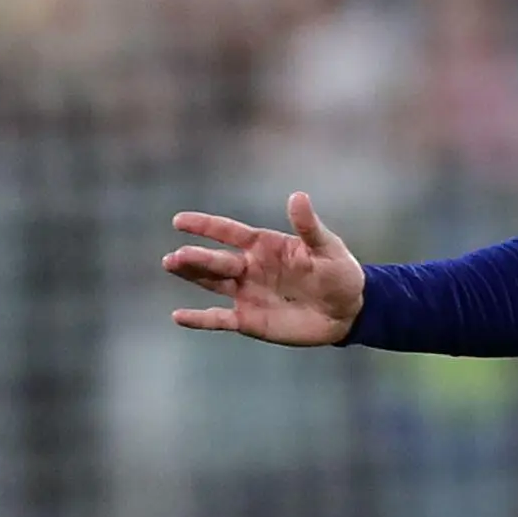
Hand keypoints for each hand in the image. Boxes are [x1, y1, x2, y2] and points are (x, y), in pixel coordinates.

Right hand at [165, 193, 366, 345]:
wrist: (347, 311)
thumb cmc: (339, 273)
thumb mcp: (326, 248)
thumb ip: (308, 226)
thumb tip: (297, 196)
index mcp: (264, 246)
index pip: (228, 232)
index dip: (205, 226)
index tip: (180, 221)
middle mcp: (250, 267)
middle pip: (216, 260)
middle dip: (195, 257)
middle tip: (175, 257)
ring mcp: (247, 293)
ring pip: (211, 283)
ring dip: (191, 276)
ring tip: (170, 266)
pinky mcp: (249, 320)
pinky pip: (219, 319)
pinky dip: (200, 319)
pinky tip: (178, 316)